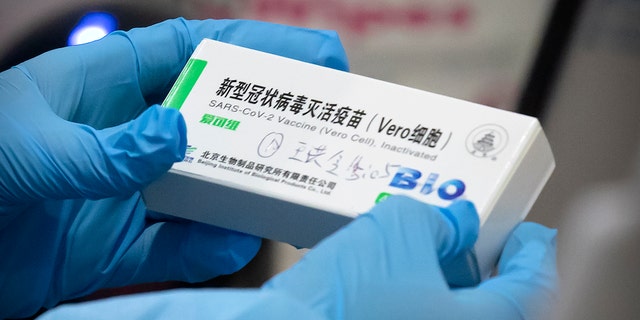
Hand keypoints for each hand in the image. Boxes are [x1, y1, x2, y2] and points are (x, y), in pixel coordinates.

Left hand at [0, 18, 348, 318]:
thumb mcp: (23, 150)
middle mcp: (124, 137)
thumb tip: (178, 132)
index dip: (252, 49)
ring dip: (246, 192)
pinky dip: (209, 248)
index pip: (190, 54)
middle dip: (266, 121)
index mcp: (100, 89)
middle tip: (322, 128)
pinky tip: (233, 246)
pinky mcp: (119, 244)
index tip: (310, 56)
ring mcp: (126, 192)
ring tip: (288, 194)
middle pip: (213, 120)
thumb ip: (101, 147)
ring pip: (205, 186)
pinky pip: (179, 244)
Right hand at [263, 195, 557, 318]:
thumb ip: (440, 219)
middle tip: (472, 234)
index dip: (533, 255)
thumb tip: (454, 223)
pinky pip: (417, 315)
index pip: (529, 289)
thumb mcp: (401, 227)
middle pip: (491, 303)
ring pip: (450, 310)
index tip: (532, 236)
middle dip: (483, 263)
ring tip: (423, 244)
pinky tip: (393, 270)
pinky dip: (416, 293)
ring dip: (445, 276)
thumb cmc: (344, 295)